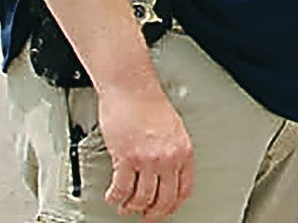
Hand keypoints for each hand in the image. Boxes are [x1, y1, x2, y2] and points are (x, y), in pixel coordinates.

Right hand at [95, 80, 193, 218]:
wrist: (132, 87)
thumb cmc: (148, 103)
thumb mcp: (173, 129)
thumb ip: (172, 152)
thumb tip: (167, 175)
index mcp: (183, 151)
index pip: (184, 190)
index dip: (172, 206)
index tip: (163, 210)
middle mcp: (169, 157)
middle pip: (164, 200)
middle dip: (152, 213)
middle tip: (143, 215)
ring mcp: (148, 159)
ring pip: (142, 199)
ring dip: (131, 207)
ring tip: (124, 205)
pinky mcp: (127, 158)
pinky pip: (121, 189)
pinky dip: (115, 197)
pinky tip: (113, 196)